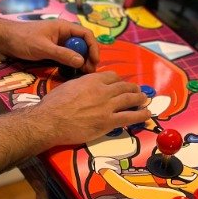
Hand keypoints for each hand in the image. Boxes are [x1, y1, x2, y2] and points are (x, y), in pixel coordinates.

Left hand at [0, 19, 98, 71]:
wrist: (5, 39)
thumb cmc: (23, 39)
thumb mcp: (43, 48)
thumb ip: (62, 54)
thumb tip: (81, 62)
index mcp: (64, 27)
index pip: (86, 35)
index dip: (93, 48)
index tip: (94, 61)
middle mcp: (65, 34)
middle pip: (83, 44)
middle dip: (89, 57)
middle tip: (89, 72)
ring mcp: (59, 42)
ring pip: (76, 51)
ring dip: (81, 61)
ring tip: (82, 74)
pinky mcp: (54, 49)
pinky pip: (68, 56)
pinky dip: (72, 63)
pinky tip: (72, 72)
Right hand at [33, 72, 150, 146]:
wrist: (50, 121)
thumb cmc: (53, 104)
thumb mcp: (68, 86)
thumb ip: (82, 85)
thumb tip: (86, 87)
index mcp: (92, 80)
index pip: (112, 76)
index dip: (119, 81)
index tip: (121, 84)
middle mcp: (103, 90)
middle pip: (124, 86)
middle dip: (133, 88)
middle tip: (137, 91)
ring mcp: (107, 106)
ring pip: (130, 99)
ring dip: (140, 98)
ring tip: (144, 100)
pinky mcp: (109, 121)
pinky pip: (130, 117)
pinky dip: (141, 114)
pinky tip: (147, 114)